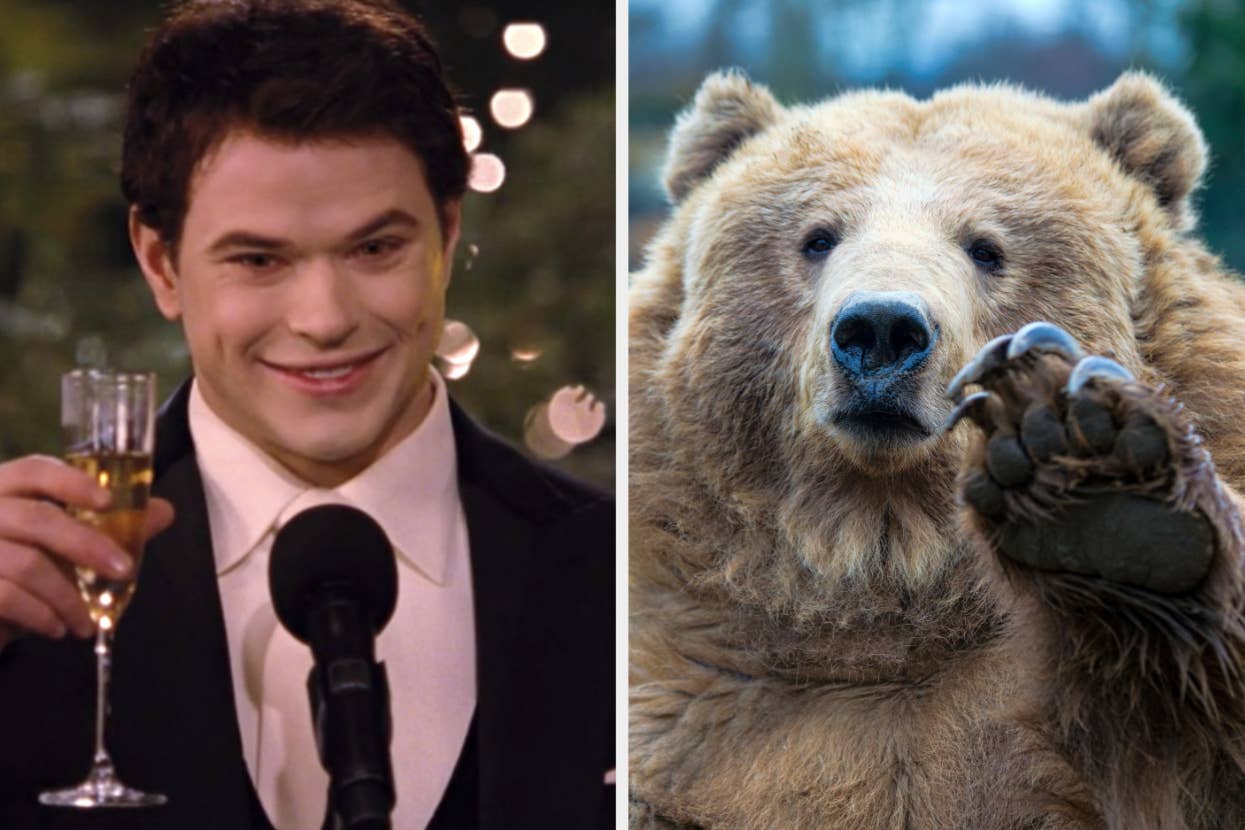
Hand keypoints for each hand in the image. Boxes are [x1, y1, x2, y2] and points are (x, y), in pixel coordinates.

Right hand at [0, 455, 174, 650]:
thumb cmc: (19, 576)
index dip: (71, 481)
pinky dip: (41, 614)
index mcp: (3, 490)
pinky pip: (7, 596)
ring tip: (87, 622)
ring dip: (68, 597)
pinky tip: (57, 628)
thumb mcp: (63, 550)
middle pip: (38, 518)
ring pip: (28, 563)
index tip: (108, 501)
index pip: (33, 471)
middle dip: (88, 545)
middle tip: (124, 570)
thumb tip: (164, 510)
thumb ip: (110, 528)